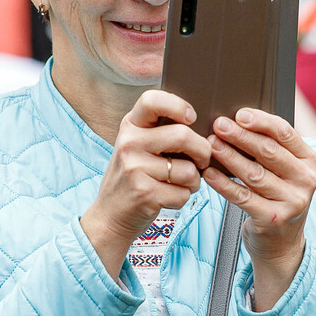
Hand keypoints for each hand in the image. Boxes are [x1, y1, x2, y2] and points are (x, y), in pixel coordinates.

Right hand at [82, 89, 210, 279]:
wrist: (110, 215)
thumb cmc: (133, 178)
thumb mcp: (137, 147)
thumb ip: (160, 132)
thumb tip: (204, 129)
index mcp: (130, 126)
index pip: (152, 100)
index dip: (178, 105)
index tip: (191, 118)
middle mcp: (129, 143)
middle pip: (183, 136)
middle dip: (203, 151)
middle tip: (202, 161)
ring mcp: (135, 169)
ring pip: (188, 170)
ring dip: (194, 181)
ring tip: (181, 184)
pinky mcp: (144, 193)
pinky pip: (183, 193)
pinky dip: (183, 198)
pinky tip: (168, 198)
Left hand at [203, 108, 315, 310]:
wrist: (282, 243)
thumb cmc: (277, 197)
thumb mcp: (285, 171)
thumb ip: (271, 148)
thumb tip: (237, 121)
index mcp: (310, 161)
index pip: (285, 133)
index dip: (261, 121)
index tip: (239, 113)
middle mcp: (306, 180)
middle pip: (268, 151)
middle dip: (240, 136)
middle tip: (218, 125)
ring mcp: (292, 202)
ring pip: (254, 173)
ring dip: (229, 157)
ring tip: (210, 145)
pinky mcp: (273, 219)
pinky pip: (243, 197)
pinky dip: (224, 184)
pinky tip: (209, 173)